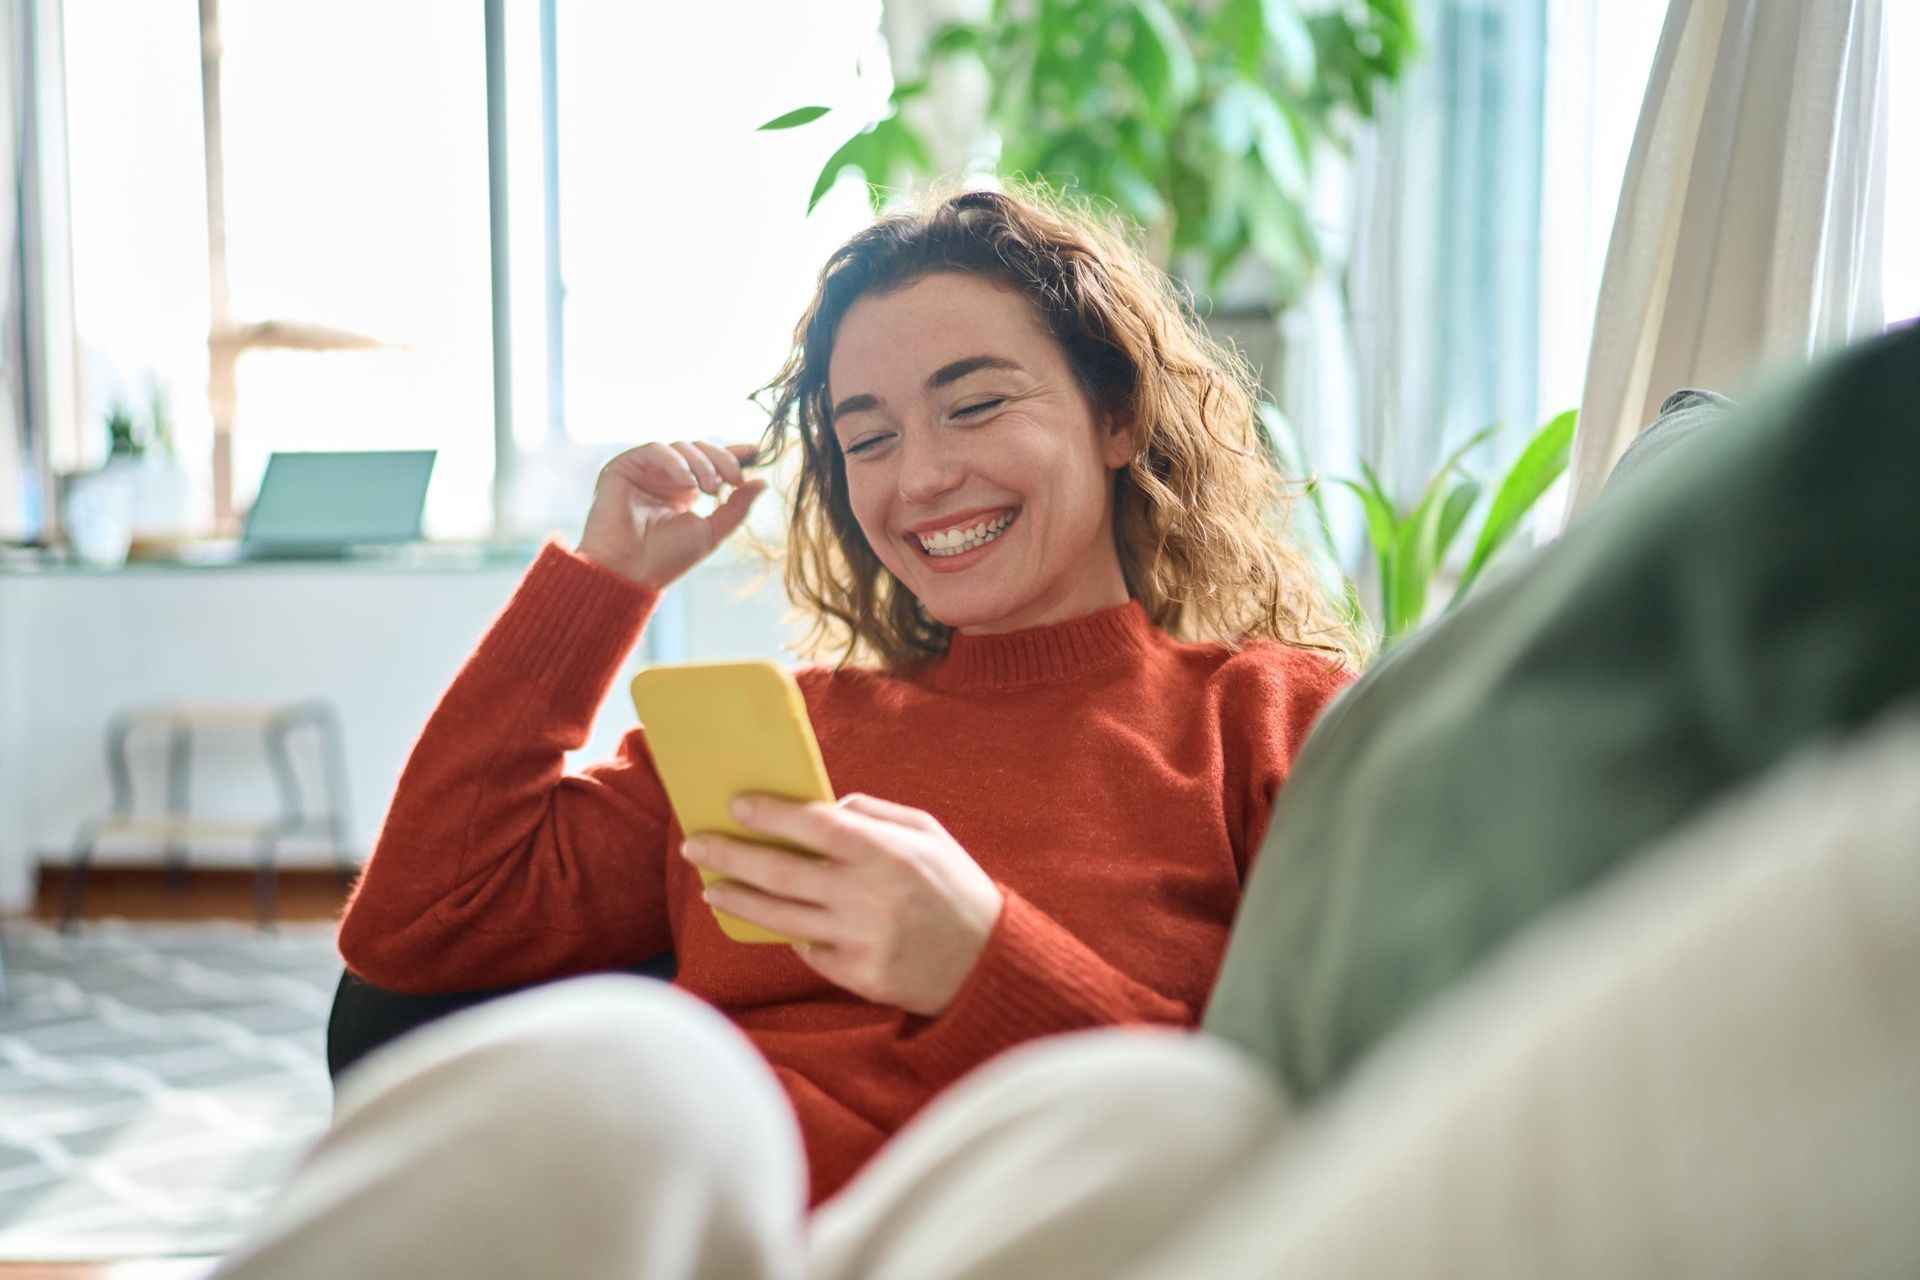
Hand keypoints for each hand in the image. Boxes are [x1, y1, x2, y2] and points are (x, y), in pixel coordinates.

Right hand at [576, 440, 766, 588]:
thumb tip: (762, 482)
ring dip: (702, 464)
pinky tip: (687, 483)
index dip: (734, 454)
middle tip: (733, 480)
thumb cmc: (666, 559)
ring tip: (709, 489)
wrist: (629, 571)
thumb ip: (737, 508)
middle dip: (722, 460)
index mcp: (684, 491)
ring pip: (681, 447)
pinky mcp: (624, 467)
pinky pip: (655, 450)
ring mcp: (645, 471)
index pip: (711, 462)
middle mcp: (665, 478)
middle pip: (700, 450)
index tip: (757, 452)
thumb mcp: (712, 532)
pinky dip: (675, 462)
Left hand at [682, 793, 1004, 1016]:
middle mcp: (867, 896)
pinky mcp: (856, 975)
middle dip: (730, 855)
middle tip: (696, 845)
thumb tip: (823, 806)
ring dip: (738, 900)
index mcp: (886, 852)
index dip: (770, 814)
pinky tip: (778, 921)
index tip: (735, 804)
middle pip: (780, 872)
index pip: (813, 825)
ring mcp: (859, 940)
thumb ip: (875, 814)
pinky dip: (792, 933)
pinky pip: (808, 950)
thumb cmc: (956, 888)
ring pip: (780, 917)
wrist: (989, 963)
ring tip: (711, 888)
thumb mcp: (929, 834)